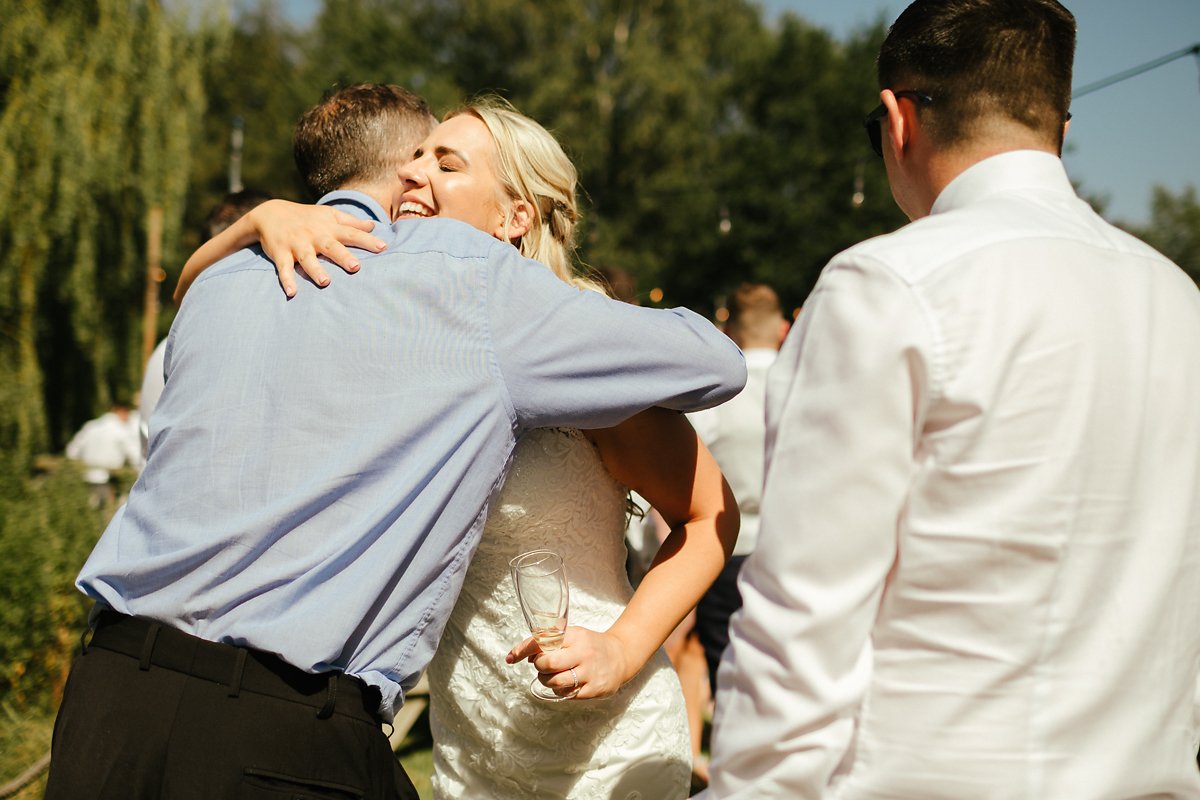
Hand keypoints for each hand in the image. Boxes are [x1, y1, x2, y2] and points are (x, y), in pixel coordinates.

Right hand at [250, 200, 386, 296]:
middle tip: (356, 267)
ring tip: (326, 282)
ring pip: (307, 258)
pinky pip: (283, 268)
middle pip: (330, 246)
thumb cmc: (307, 217)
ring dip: (315, 270)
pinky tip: (292, 293)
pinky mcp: (280, 254)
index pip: (351, 233)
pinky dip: (286, 280)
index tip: (383, 248)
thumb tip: (374, 227)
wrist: (270, 213)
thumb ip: (351, 222)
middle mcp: (314, 235)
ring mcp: (297, 244)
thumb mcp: (329, 215)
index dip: (367, 241)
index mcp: (329, 227)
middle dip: (343, 256)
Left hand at [505, 626, 636, 699]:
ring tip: (551, 676)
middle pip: (548, 663)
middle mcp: (583, 653)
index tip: (511, 657)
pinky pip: (567, 694)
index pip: (543, 641)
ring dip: (546, 681)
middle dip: (539, 666)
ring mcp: (589, 672)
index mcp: (575, 636)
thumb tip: (523, 654)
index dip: (523, 650)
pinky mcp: (594, 689)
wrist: (621, 656)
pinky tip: (565, 684)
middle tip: (542, 665)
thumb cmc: (590, 645)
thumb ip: (550, 640)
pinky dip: (560, 691)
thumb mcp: (574, 634)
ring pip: (555, 682)